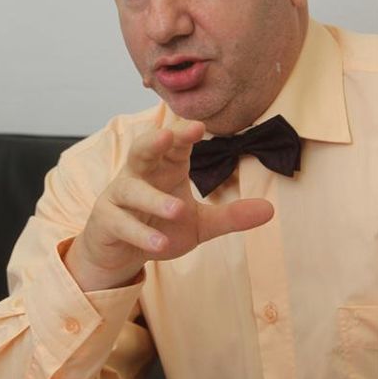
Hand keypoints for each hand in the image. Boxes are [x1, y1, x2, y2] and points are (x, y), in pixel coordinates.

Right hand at [64, 121, 273, 289]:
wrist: (120, 252)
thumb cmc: (159, 225)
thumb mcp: (199, 224)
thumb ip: (230, 216)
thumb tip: (271, 209)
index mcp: (165, 168)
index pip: (174, 146)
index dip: (184, 134)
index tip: (199, 127)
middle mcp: (140, 174)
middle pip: (142, 150)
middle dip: (154, 141)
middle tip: (168, 135)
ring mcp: (119, 195)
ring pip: (130, 188)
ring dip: (153, 198)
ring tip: (177, 208)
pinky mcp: (106, 219)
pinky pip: (120, 222)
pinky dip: (139, 232)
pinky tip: (158, 243)